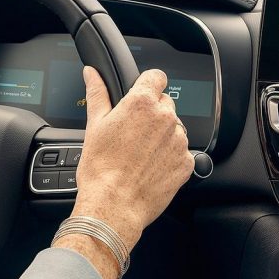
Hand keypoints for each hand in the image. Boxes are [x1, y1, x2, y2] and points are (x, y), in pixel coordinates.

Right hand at [52, 67, 193, 278]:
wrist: (114, 205)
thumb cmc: (101, 169)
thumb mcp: (94, 125)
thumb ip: (97, 93)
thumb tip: (92, 74)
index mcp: (142, 103)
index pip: (156, 77)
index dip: (147, 84)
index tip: (141, 94)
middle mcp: (166, 118)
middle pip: (165, 104)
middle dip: (151, 114)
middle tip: (132, 134)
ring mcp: (179, 141)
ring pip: (174, 129)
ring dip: (162, 136)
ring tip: (140, 154)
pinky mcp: (186, 162)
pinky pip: (181, 152)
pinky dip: (169, 157)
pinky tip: (151, 167)